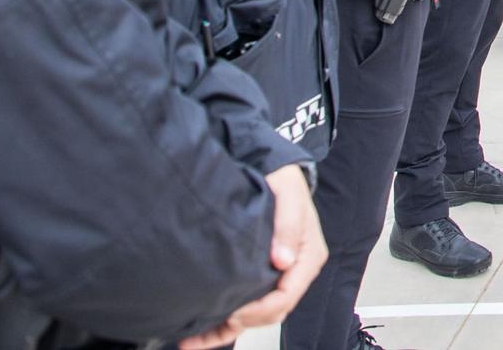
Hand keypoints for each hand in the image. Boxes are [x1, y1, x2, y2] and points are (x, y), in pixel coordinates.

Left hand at [178, 165, 326, 348]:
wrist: (273, 170)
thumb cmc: (284, 181)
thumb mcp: (289, 195)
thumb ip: (288, 226)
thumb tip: (284, 261)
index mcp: (308, 256)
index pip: (287, 295)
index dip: (259, 309)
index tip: (235, 309)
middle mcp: (295, 270)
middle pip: (272, 312)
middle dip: (242, 322)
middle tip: (211, 322)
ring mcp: (279, 275)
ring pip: (257, 316)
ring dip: (227, 329)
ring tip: (194, 340)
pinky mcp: (263, 276)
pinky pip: (247, 306)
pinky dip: (225, 323)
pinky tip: (202, 332)